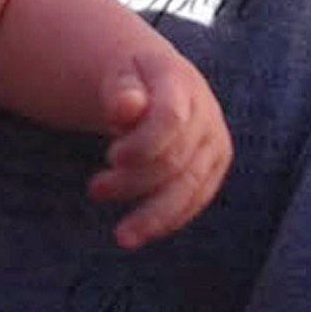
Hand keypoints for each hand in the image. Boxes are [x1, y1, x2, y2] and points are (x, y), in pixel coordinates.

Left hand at [86, 46, 231, 248]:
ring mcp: (214, 140)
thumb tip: (124, 108)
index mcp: (180, 81)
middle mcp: (205, 112)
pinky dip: (169, 220)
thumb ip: (121, 91)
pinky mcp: (215, 165)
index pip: (169, 118)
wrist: (157, 79)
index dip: (143, 145)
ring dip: (153, 216)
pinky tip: (139, 232)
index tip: (112, 158)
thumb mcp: (118, 75)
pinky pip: (196, 200)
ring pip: (189, 188)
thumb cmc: (130, 80)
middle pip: (175, 160)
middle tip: (94, 190)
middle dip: (134, 183)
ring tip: (121, 236)